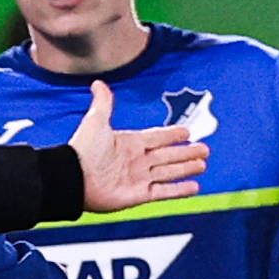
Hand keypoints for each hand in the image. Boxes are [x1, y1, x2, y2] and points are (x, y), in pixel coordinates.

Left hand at [67, 80, 207, 211]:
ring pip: (170, 172)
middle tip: (205, 150)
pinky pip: (164, 192)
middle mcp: (137, 160)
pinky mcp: (139, 195)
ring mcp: (139, 178)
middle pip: (168, 155)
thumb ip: (103, 103)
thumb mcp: (96, 122)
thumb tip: (98, 83)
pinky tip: (194, 186)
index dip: (172, 134)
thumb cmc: (82, 151)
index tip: (187, 132)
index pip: (158, 137)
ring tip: (202, 164)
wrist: (73, 178)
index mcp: (130, 142)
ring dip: (186, 168)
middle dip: (187, 152)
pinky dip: (179, 190)